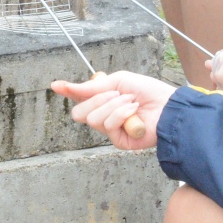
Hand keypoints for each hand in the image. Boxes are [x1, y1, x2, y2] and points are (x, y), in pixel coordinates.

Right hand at [54, 71, 173, 149]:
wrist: (167, 105)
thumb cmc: (147, 91)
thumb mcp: (117, 81)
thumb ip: (90, 87)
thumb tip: (61, 86)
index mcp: (103, 100)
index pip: (80, 98)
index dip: (68, 91)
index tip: (55, 85)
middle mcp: (104, 116)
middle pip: (80, 112)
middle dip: (97, 100)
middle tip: (115, 94)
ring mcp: (111, 130)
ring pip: (93, 119)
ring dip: (114, 106)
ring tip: (130, 103)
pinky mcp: (119, 141)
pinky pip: (108, 126)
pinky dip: (121, 115)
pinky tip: (134, 113)